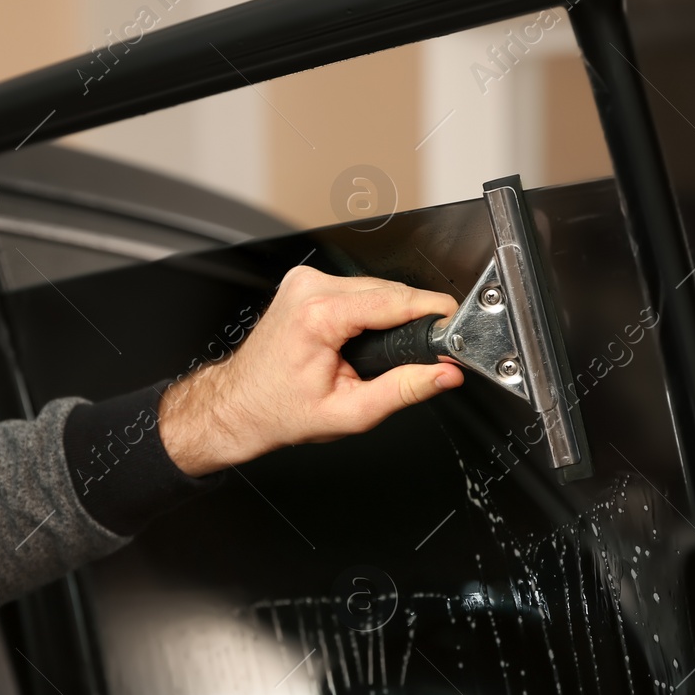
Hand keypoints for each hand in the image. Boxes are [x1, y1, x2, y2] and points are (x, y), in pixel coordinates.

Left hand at [157, 265, 463, 475]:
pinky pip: (356, 289)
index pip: (394, 299)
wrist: (240, 406)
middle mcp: (309, 289)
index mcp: (318, 315)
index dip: (432, 312)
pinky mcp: (305, 283)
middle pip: (388, 291)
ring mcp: (304, 282)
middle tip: (423, 353)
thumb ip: (404, 390)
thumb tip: (444, 373)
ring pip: (374, 287)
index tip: (454, 325)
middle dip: (411, 319)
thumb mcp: (351, 412)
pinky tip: (363, 337)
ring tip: (383, 352)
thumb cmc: (280, 410)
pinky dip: (370, 310)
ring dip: (390, 314)